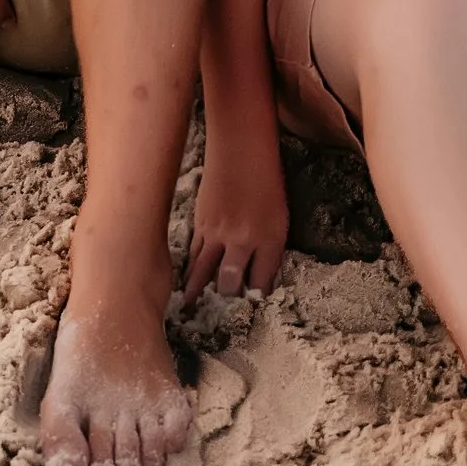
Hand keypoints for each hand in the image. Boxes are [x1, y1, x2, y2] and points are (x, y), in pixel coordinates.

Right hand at [184, 133, 288, 300]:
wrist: (241, 149)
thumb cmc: (267, 180)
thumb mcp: (279, 219)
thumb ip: (269, 250)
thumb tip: (256, 278)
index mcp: (268, 240)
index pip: (260, 282)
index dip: (255, 299)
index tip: (251, 312)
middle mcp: (241, 240)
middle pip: (228, 284)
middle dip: (224, 301)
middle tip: (218, 317)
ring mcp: (217, 233)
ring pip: (204, 271)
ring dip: (198, 293)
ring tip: (191, 311)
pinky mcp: (200, 223)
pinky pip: (194, 254)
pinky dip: (190, 270)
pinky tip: (186, 282)